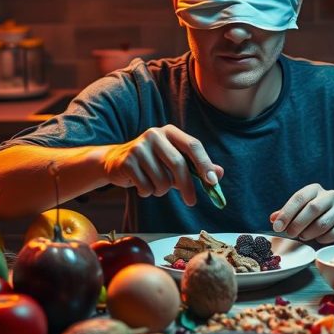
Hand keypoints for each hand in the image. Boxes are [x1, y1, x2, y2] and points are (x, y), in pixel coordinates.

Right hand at [102, 125, 222, 205]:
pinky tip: (141, 185)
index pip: (193, 145)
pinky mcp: (127, 162)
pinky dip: (147, 192)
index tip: (212, 182)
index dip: (204, 164)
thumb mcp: (174, 161)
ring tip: (154, 184)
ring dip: (162, 190)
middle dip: (187, 186)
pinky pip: (146, 187)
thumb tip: (219, 174)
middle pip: (178, 164)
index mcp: (170, 132)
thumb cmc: (152, 163)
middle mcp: (154, 135)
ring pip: (162, 180)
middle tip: (191, 201)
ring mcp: (139, 147)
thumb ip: (196, 167)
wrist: (114, 162)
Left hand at [270, 184, 333, 243]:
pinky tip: (318, 239)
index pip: (299, 198)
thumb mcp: (301, 208)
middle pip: (312, 209)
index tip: (277, 227)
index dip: (286, 213)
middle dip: (298, 224)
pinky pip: (333, 233)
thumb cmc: (317, 212)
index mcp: (315, 189)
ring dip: (309, 233)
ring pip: (323, 223)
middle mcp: (330, 195)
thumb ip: (287, 213)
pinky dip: (322, 239)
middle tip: (290, 234)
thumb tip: (273, 219)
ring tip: (303, 236)